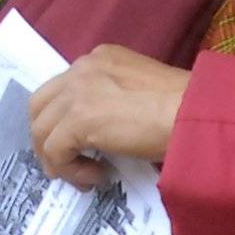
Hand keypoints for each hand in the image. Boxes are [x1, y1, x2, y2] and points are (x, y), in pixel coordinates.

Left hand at [29, 47, 187, 184]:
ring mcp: (76, 92)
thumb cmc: (184, 107)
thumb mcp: (143, 93)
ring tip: (85, 175)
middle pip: (40, 106)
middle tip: (67, 163)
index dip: (65, 120)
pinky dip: (70, 170)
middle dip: (47, 138)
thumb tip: (104, 131)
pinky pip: (54, 152)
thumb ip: (116, 100)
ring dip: (58, 159)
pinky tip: (97, 176)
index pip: (63, 88)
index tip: (82, 144)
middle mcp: (82, 68)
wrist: (194, 113)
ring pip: (41, 130)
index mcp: (100, 59)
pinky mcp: (77, 120)